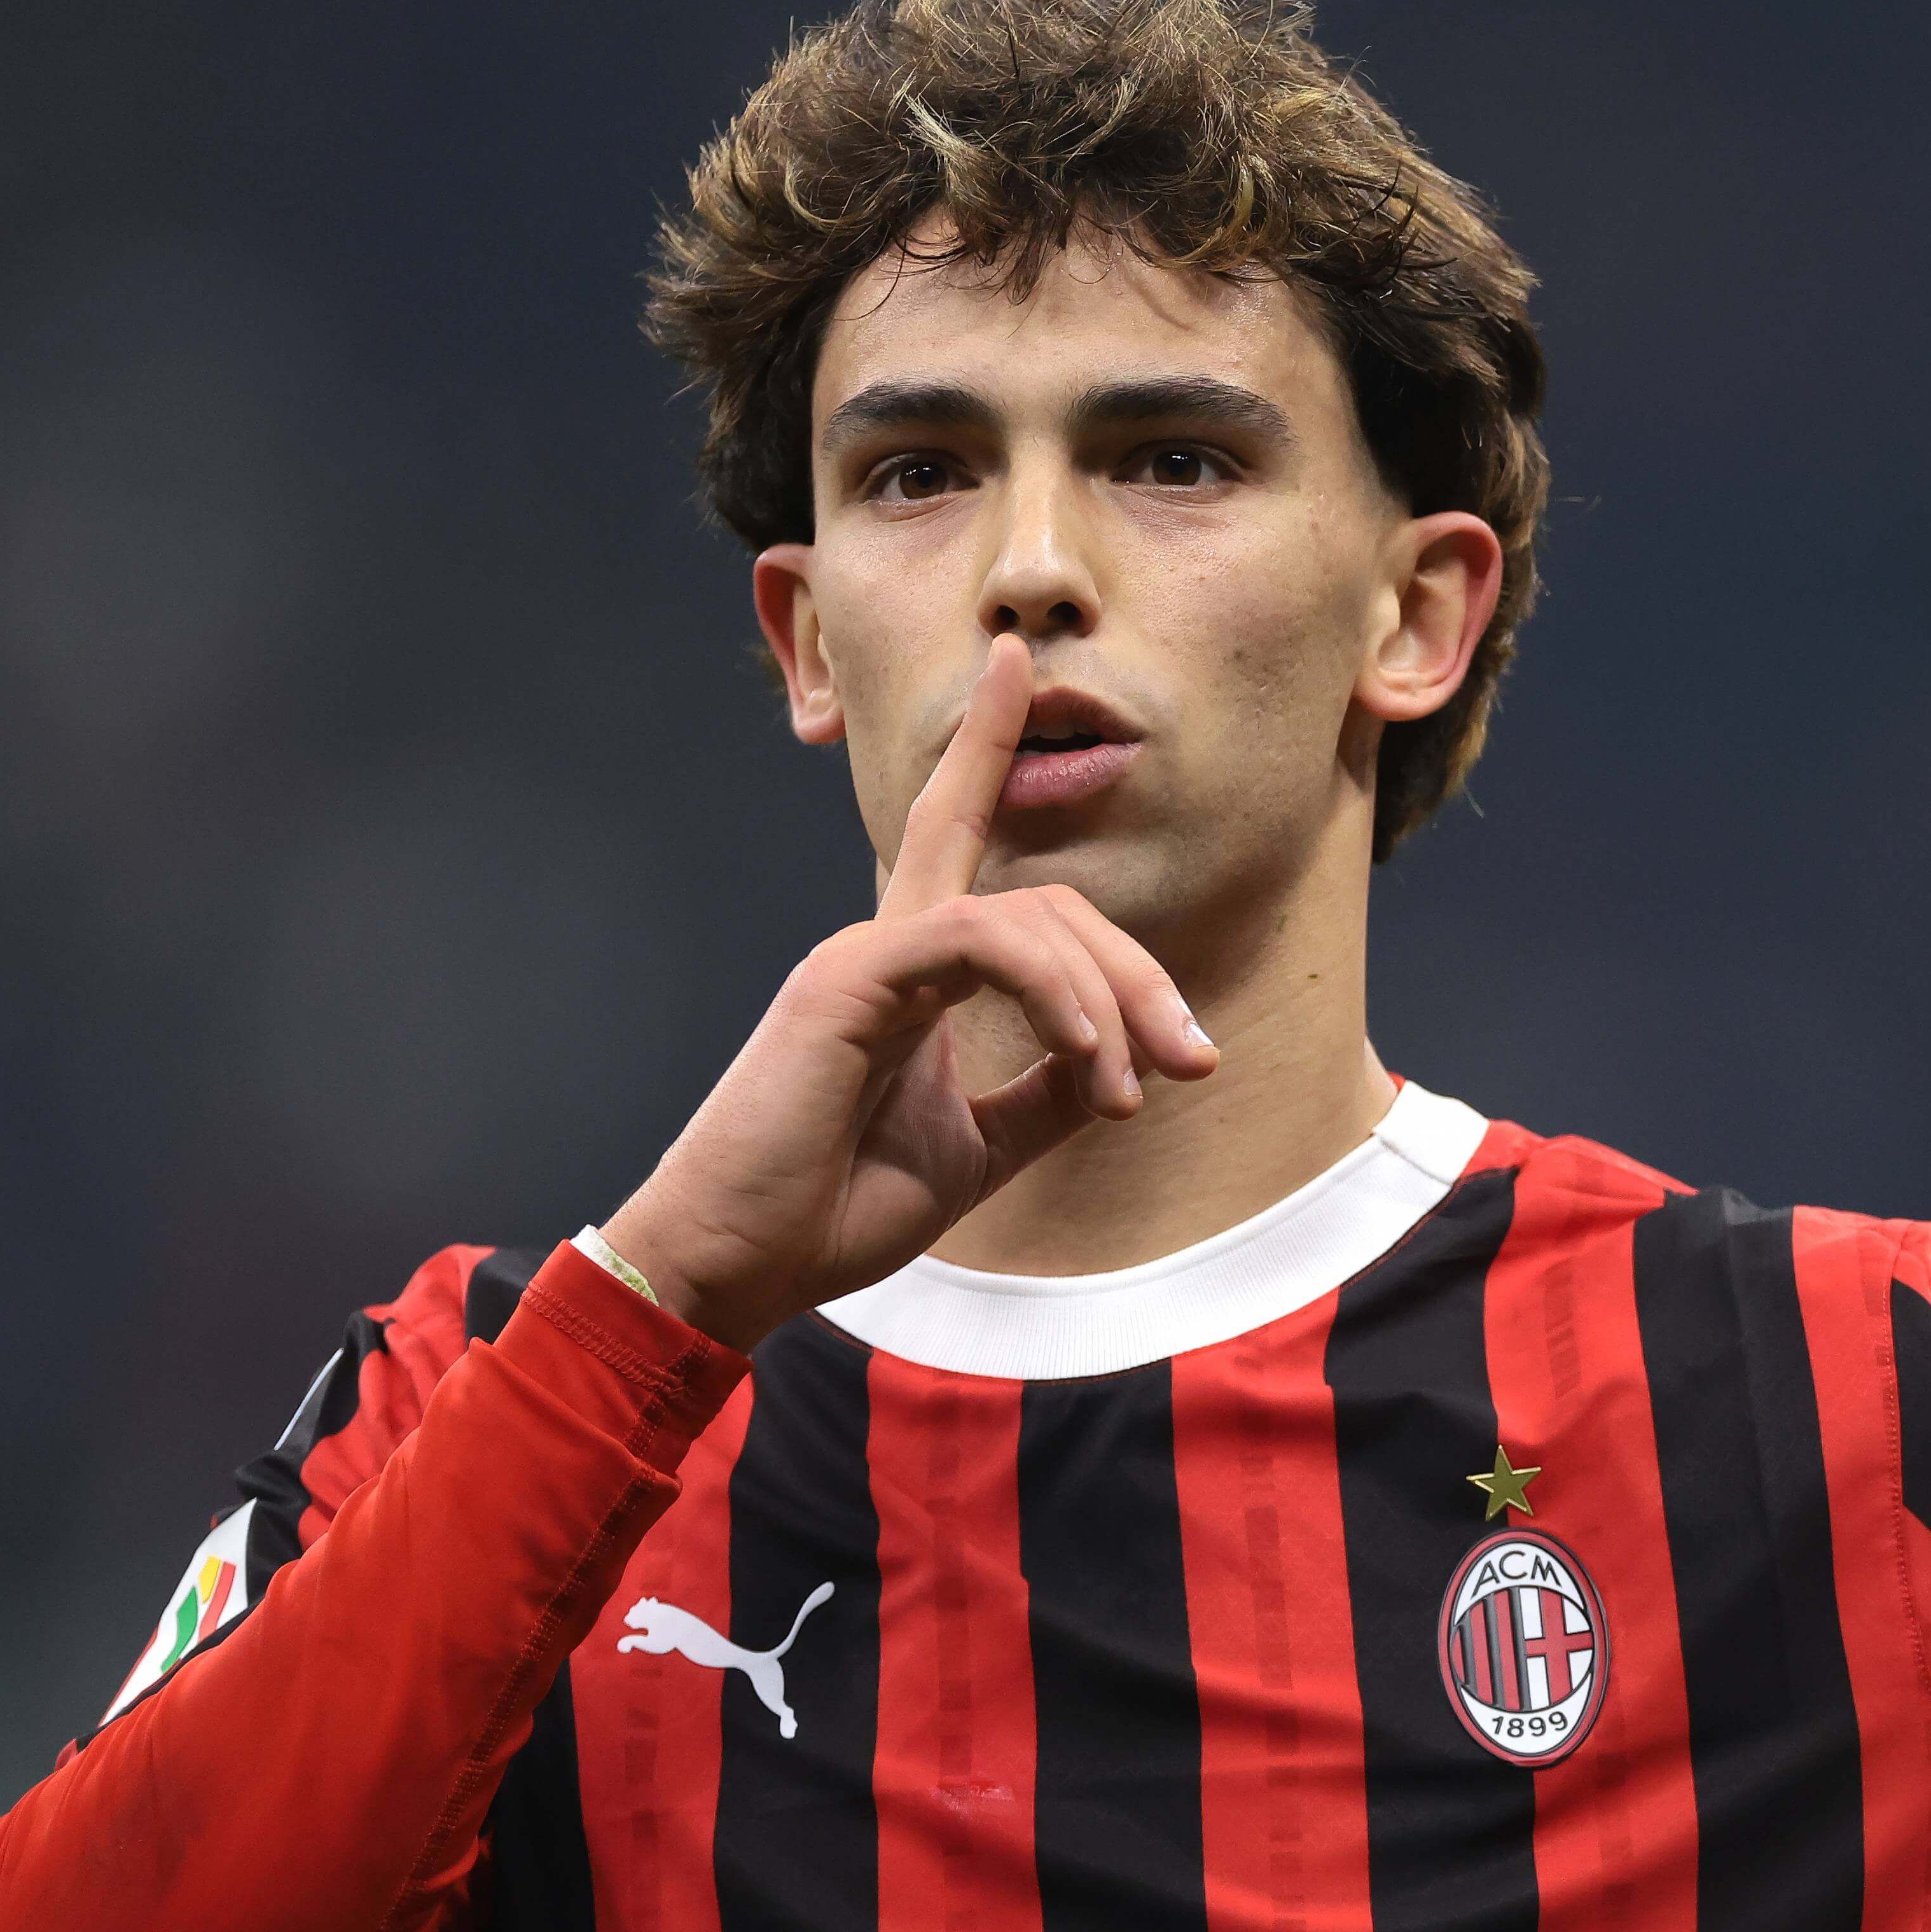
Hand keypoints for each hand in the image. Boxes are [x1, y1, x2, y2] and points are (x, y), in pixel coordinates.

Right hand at [599, 632, 1218, 1346]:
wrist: (737, 1267)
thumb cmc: (834, 1209)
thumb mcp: (976, 1147)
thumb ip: (1045, 1095)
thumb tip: (1121, 1065)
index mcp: (912, 972)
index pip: (955, 832)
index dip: (985, 743)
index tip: (1019, 665)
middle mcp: (888, 943)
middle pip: (1047, 902)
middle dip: (1138, 974)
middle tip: (1192, 1061)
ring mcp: (865, 953)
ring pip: (1030, 917)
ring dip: (1108, 1004)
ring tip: (1130, 1092)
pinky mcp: (852, 977)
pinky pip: (980, 940)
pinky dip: (1052, 991)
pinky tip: (1086, 1058)